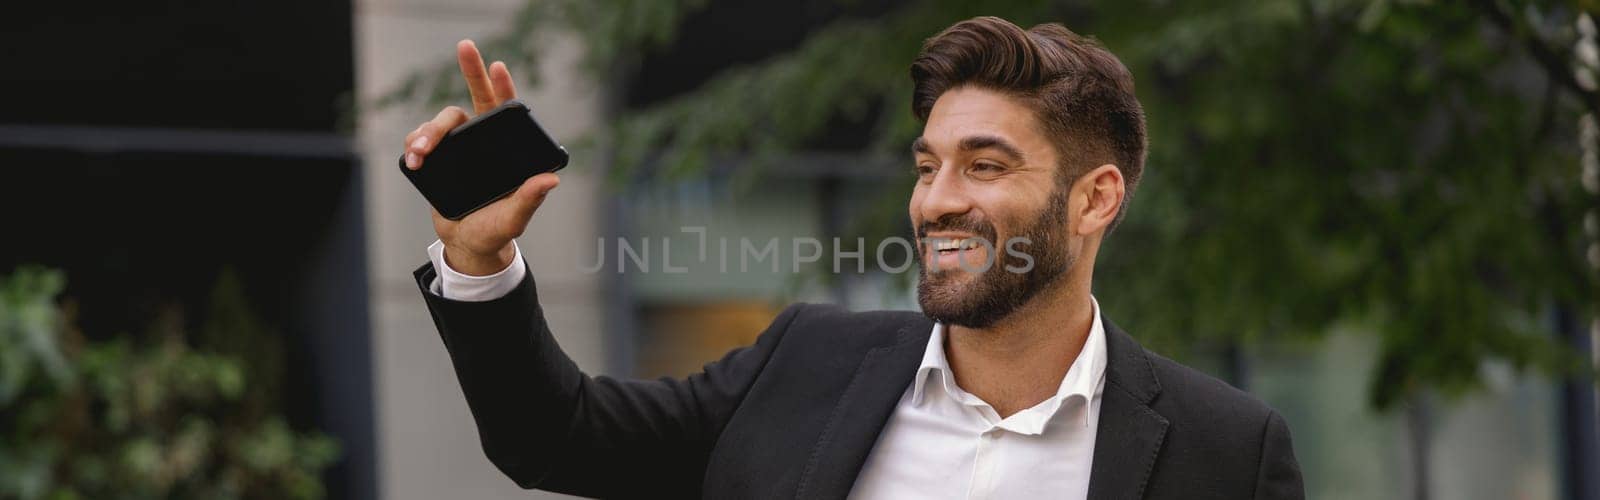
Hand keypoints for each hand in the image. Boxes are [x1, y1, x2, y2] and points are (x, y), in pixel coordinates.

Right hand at [403, 40, 560, 275]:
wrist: (466, 245)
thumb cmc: (496, 230)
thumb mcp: (514, 218)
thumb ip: (529, 199)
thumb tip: (551, 180)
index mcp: (507, 151)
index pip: (507, 113)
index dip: (504, 86)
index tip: (499, 65)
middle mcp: (484, 143)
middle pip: (475, 99)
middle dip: (472, 70)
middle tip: (466, 46)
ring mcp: (459, 148)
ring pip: (443, 121)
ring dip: (429, 130)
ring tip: (419, 152)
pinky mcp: (437, 159)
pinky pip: (421, 139)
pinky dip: (414, 142)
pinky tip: (413, 156)